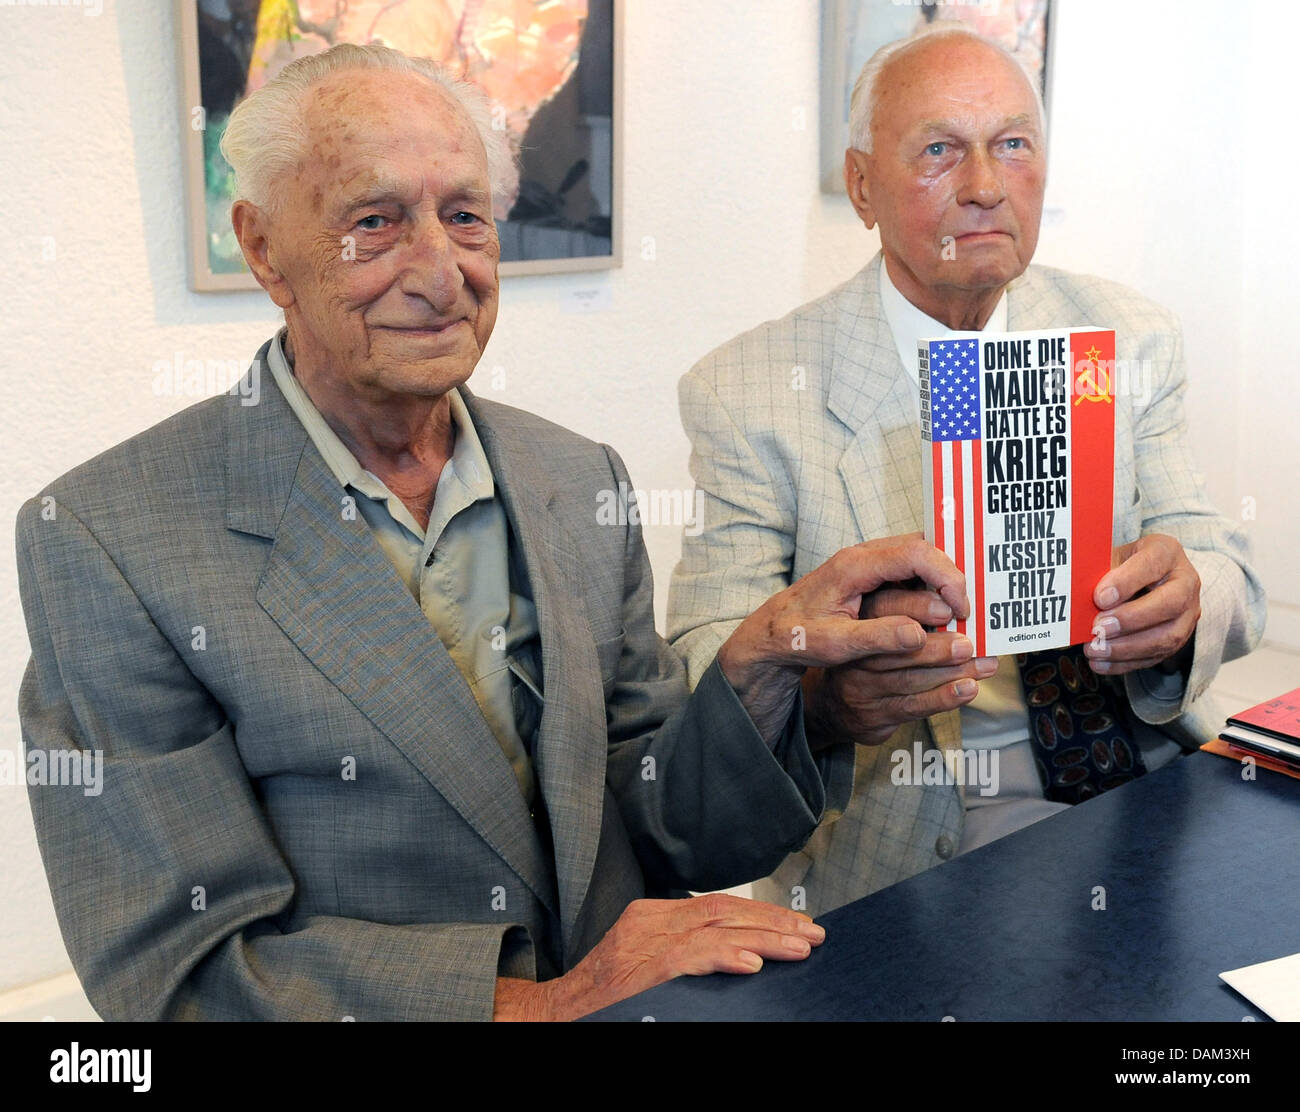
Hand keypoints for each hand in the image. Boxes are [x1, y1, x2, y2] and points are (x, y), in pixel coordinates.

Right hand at [492, 894, 824, 1020]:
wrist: (553, 1018)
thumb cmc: (602, 1002)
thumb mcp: (643, 967)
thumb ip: (684, 955)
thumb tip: (743, 958)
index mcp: (651, 917)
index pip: (716, 905)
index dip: (760, 914)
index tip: (796, 925)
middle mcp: (649, 922)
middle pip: (723, 910)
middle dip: (773, 921)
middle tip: (813, 933)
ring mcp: (644, 943)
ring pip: (716, 927)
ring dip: (765, 937)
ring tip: (800, 947)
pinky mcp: (643, 968)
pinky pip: (691, 956)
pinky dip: (725, 955)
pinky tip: (753, 963)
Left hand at [716, 534, 968, 742]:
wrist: (768, 635)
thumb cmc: (794, 637)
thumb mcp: (832, 645)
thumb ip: (875, 638)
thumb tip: (919, 636)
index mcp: (853, 565)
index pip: (915, 553)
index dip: (947, 577)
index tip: (961, 609)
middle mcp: (862, 556)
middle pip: (923, 549)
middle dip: (951, 578)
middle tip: (966, 615)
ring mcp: (866, 563)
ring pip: (918, 559)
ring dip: (941, 583)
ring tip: (958, 616)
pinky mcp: (869, 576)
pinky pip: (908, 571)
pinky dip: (928, 588)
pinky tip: (939, 615)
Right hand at [803, 584, 996, 747]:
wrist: (834, 706)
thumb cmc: (872, 658)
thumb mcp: (877, 628)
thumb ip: (909, 613)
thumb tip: (959, 600)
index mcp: (860, 621)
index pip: (884, 608)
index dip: (918, 606)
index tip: (951, 607)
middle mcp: (857, 653)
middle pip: (899, 648)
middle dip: (940, 646)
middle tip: (970, 643)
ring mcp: (862, 686)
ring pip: (911, 678)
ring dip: (953, 672)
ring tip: (984, 665)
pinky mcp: (874, 714)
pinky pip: (913, 705)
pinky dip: (944, 698)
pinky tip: (968, 689)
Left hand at [1083, 533, 1199, 675]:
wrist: (1147, 578)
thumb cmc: (1124, 565)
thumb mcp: (1113, 557)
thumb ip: (1100, 572)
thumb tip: (1078, 597)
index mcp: (1167, 552)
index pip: (1152, 564)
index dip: (1126, 583)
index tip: (1099, 597)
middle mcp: (1185, 581)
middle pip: (1170, 603)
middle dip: (1131, 619)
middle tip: (1099, 628)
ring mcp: (1188, 612)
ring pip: (1167, 636)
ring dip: (1128, 648)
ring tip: (1095, 650)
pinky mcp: (1180, 637)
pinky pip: (1157, 655)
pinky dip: (1126, 663)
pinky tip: (1101, 663)